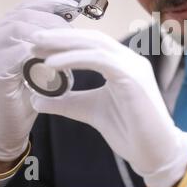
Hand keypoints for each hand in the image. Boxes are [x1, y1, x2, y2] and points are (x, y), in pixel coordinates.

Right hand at [0, 0, 76, 161]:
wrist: (5, 124)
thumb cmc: (25, 90)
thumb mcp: (38, 59)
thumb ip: (48, 41)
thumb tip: (74, 25)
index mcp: (3, 28)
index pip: (30, 6)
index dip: (54, 3)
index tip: (79, 6)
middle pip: (28, 15)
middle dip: (58, 21)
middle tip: (82, 32)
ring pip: (26, 30)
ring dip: (54, 37)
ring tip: (76, 46)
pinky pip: (25, 55)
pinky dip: (47, 56)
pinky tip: (64, 62)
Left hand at [29, 28, 186, 186]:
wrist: (153, 150)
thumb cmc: (129, 130)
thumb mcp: (89, 110)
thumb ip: (67, 102)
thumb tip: (37, 99)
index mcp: (122, 64)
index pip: (92, 44)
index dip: (64, 42)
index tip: (38, 47)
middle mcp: (130, 60)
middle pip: (93, 38)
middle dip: (61, 36)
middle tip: (33, 39)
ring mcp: (133, 66)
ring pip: (96, 45)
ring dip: (64, 43)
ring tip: (37, 47)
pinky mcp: (133, 77)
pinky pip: (100, 60)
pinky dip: (74, 59)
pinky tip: (52, 63)